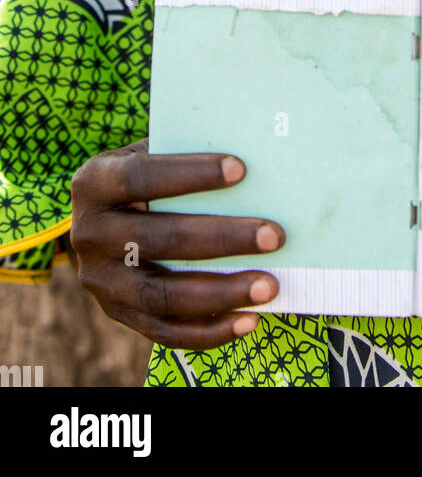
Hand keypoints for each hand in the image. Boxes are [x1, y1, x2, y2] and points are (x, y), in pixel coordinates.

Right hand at [69, 138, 284, 348]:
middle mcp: (89, 234)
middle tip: (274, 236)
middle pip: (160, 239)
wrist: (105, 218)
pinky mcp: (117, 314)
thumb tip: (254, 150)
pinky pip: (165, 331)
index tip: (241, 169)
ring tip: (269, 286)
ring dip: (221, 292)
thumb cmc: (146, 174)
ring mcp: (101, 281)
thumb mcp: (153, 152)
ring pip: (162, 294)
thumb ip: (187, 148)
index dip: (189, 173)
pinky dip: (209, 331)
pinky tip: (250, 320)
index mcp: (95, 182)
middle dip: (223, 238)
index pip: (141, 176)